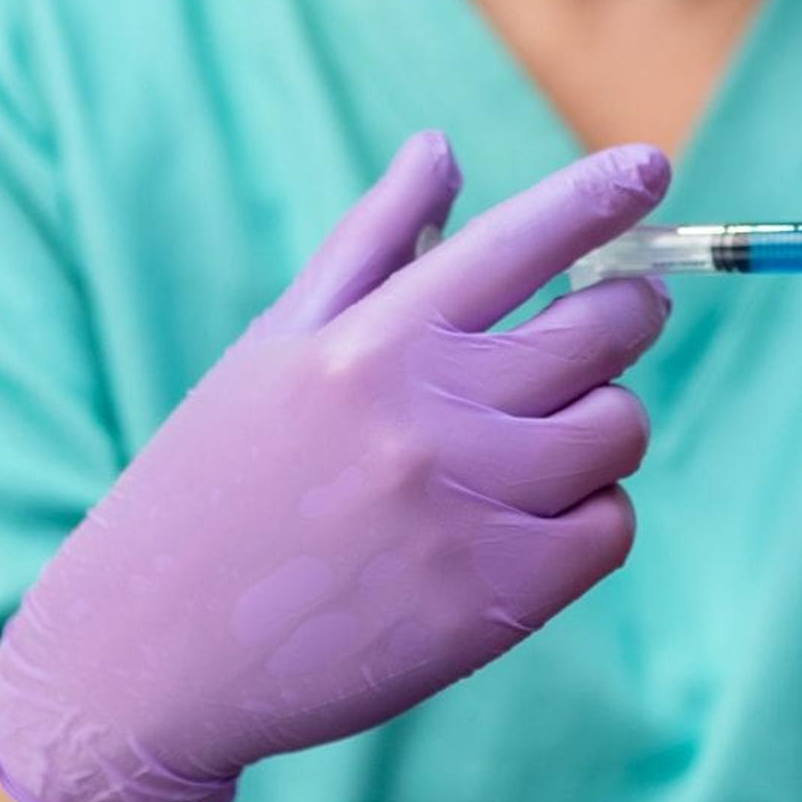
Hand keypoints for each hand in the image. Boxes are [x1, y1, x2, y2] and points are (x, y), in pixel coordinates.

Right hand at [0, 132, 671, 801]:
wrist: (150, 655)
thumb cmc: (213, 484)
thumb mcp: (275, 346)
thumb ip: (369, 243)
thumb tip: (440, 146)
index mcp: (372, 337)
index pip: (520, 237)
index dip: (600, 194)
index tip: (650, 165)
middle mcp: (429, 412)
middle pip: (602, 328)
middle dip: (626, 313)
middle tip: (614, 318)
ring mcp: (470, 508)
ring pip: (619, 429)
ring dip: (602, 423)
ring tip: (545, 438)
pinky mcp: (498, 600)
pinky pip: (610, 528)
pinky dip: (591, 517)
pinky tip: (529, 520)